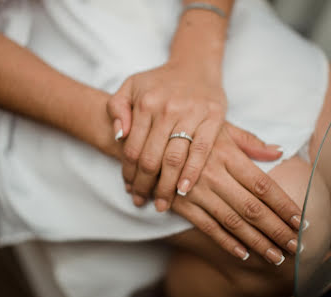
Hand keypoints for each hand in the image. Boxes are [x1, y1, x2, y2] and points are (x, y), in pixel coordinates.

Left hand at [107, 61, 228, 210]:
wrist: (194, 66)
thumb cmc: (160, 81)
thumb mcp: (130, 86)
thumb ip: (116, 108)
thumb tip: (118, 135)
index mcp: (145, 103)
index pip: (132, 148)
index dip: (128, 173)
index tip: (129, 188)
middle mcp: (167, 109)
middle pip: (151, 158)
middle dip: (145, 186)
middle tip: (142, 201)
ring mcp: (191, 113)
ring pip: (174, 159)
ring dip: (166, 187)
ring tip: (162, 205)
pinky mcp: (213, 118)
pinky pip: (202, 151)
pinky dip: (192, 173)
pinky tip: (184, 190)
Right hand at [169, 123, 301, 264]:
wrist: (150, 140)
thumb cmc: (191, 132)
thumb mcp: (220, 127)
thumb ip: (249, 141)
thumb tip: (278, 152)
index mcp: (227, 154)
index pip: (263, 184)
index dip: (283, 204)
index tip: (300, 220)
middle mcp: (214, 174)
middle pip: (252, 207)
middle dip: (276, 229)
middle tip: (295, 245)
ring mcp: (197, 191)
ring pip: (232, 221)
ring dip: (256, 241)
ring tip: (276, 256)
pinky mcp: (181, 204)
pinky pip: (206, 226)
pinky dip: (226, 242)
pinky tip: (243, 253)